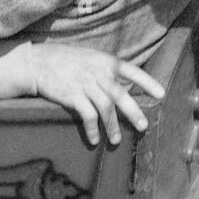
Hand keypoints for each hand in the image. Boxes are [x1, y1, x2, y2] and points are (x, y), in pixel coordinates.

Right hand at [24, 42, 164, 146]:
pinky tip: (95, 140)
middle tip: (143, 126)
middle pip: (120, 94)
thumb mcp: (88, 58)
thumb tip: (122, 86)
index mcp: (104, 61)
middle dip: (133, 112)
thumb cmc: (63, 60)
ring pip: (106, 108)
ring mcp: (84, 84)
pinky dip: (93, 129)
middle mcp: (97, 72)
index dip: (147, 81)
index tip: (161, 94)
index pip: (131, 70)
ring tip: (117, 141)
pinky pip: (87, 115)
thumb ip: (104, 70)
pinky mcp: (72, 95)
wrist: (37, 62)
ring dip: (113, 126)